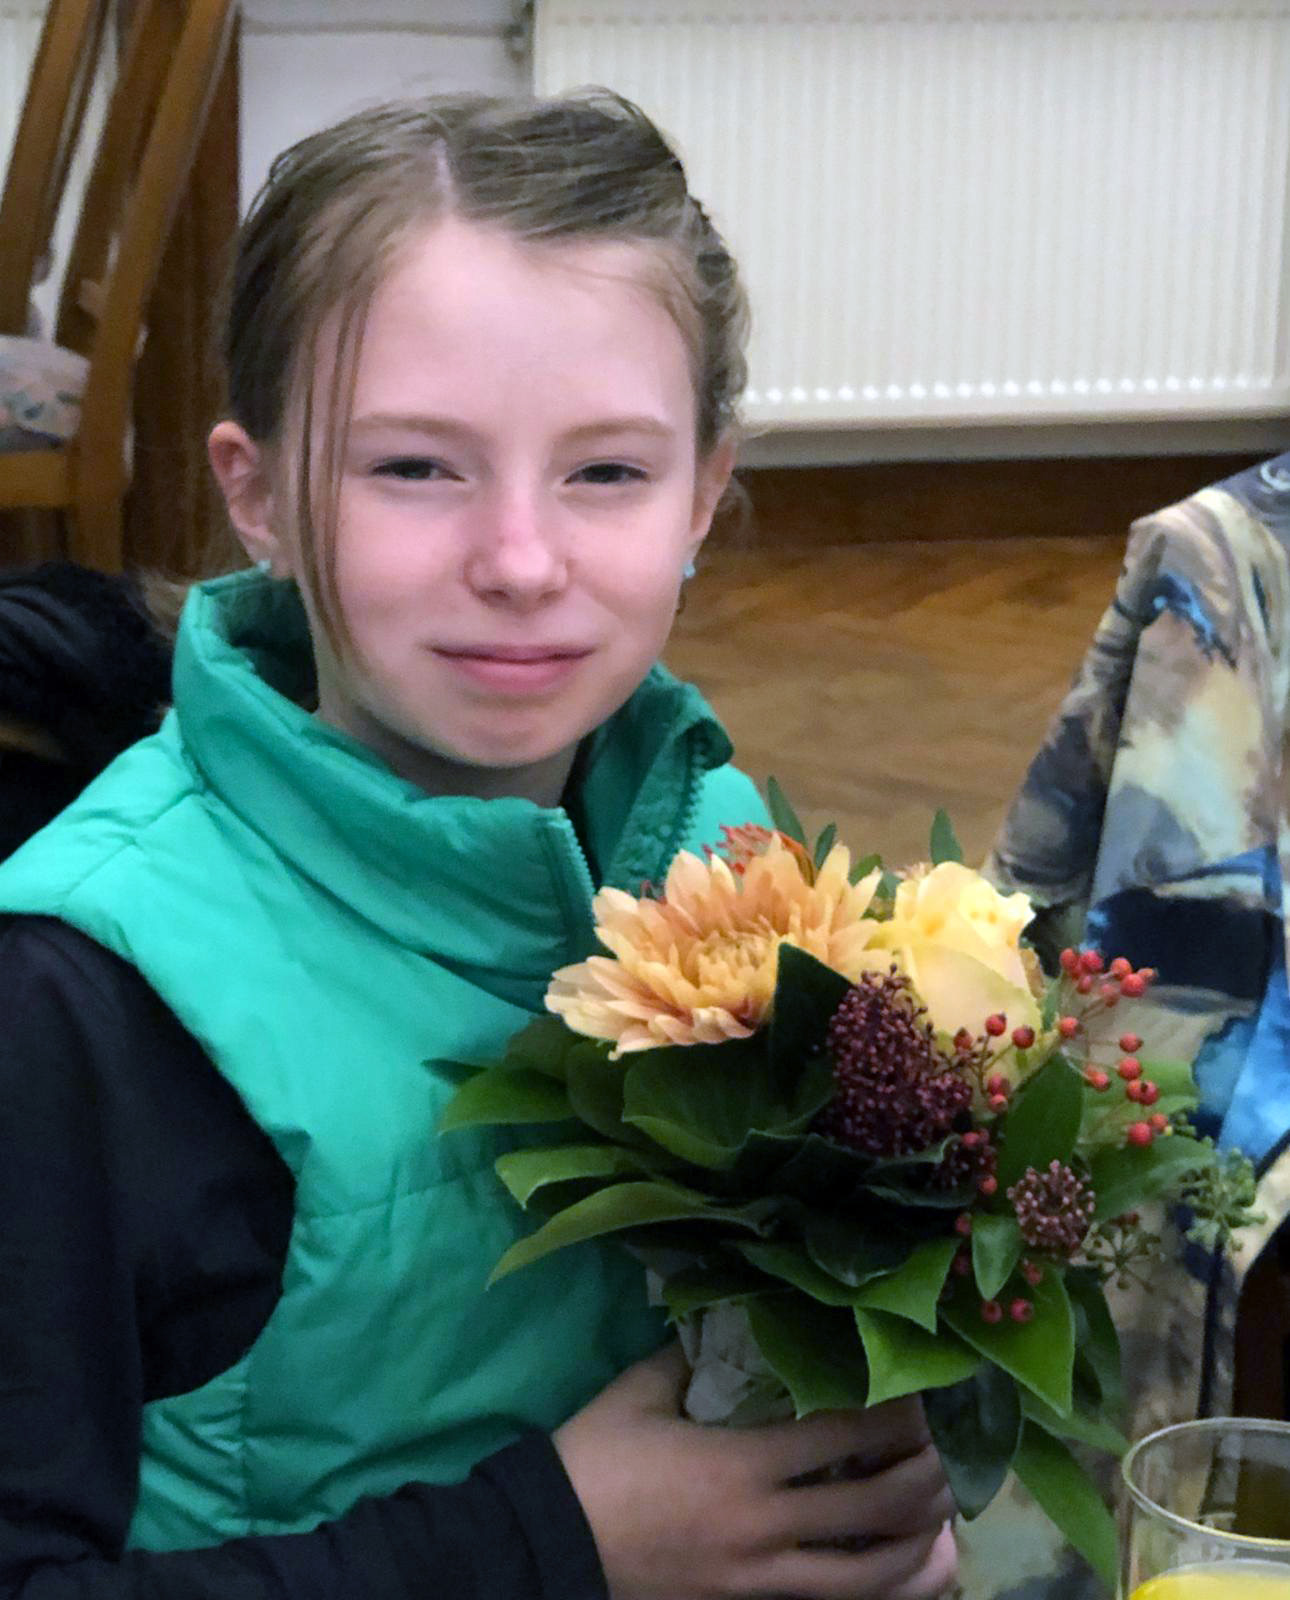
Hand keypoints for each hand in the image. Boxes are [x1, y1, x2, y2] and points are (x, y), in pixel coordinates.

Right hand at [554, 1342, 957, 1599]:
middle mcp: (765, 1528)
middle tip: (947, 1451)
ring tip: (946, 1515)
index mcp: (741, 1466)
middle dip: (924, 1480)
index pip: (842, 1438)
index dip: (893, 1416)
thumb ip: (691, 1355)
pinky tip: (911, 1573)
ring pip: (868, 1577)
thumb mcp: (639, 1391)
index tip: (920, 1393)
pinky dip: (882, 1589)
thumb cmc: (594, 1459)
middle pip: (874, 1511)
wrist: (547, 1545)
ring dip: (918, 1544)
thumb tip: (730, 1316)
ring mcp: (760, 1579)